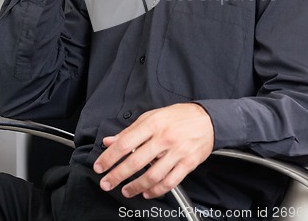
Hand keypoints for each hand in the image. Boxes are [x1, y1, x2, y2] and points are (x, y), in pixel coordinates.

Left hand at [93, 103, 213, 198]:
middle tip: (106, 183)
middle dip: (117, 175)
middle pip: (136, 161)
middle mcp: (164, 138)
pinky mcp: (188, 164)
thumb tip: (110, 141)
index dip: (110, 157)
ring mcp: (177, 152)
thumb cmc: (178, 117)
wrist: (207, 119)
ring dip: (135, 187)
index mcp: (153, 124)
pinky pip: (169, 182)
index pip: (125, 143)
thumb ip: (130, 131)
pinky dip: (156, 190)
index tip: (100, 166)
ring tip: (126, 190)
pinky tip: (147, 192)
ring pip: (152, 175)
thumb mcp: (152, 116)